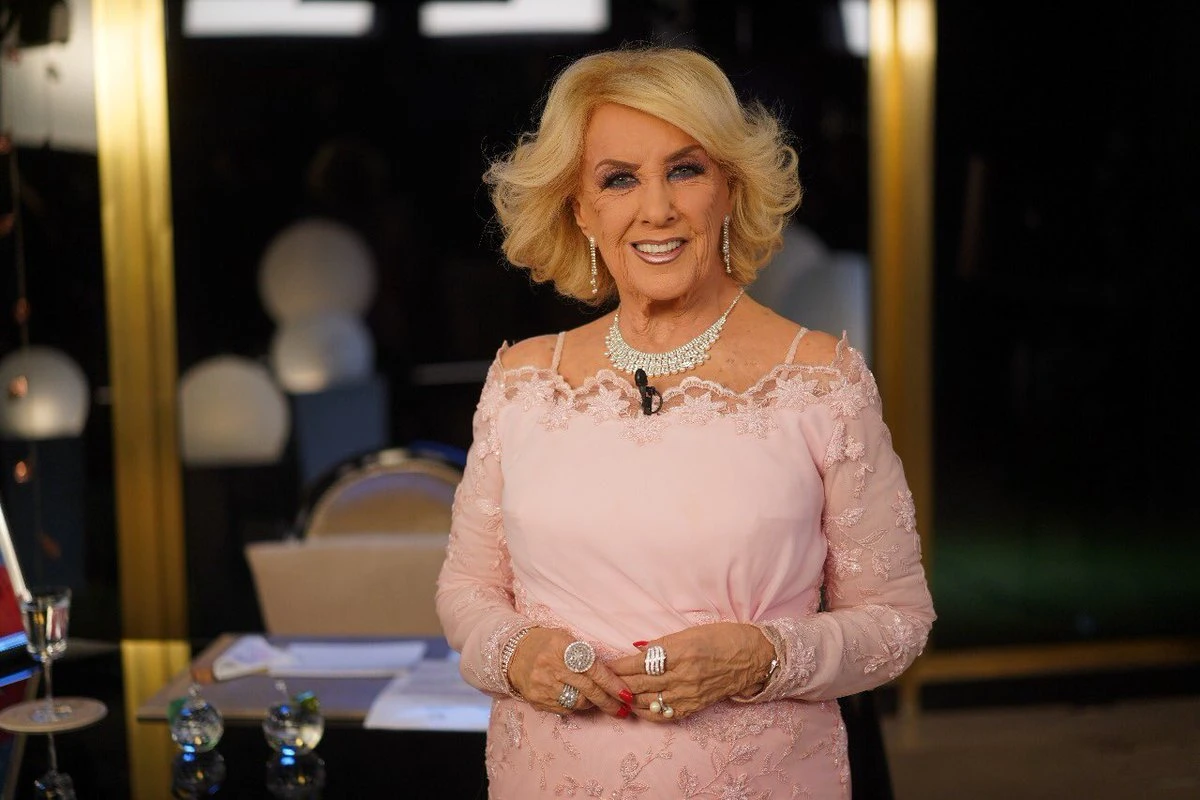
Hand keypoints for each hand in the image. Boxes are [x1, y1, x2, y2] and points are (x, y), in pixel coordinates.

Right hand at [507, 628, 632, 718]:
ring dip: (591, 703)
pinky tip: (576, 699)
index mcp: (563, 648)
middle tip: (623, 710)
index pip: (593, 669)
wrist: (513, 652)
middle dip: (609, 702)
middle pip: (588, 690)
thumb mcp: (566, 639)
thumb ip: (587, 654)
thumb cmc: (547, 643)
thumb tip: (614, 675)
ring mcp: (543, 686)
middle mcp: (552, 667)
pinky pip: (564, 709)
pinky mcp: (537, 700)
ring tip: (596, 700)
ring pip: (577, 703)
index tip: (626, 694)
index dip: (612, 683)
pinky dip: (574, 706)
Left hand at [607, 623, 774, 721]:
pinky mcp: (693, 707)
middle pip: (638, 683)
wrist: (751, 657)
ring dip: (626, 699)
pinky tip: (635, 707)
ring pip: (647, 701)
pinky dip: (645, 712)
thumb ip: (661, 644)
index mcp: (679, 650)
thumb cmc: (721, 638)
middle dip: (616, 683)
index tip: (603, 665)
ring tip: (611, 695)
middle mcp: (682, 674)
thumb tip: (636, 650)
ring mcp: (687, 693)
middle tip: (598, 681)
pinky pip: (663, 714)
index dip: (618, 665)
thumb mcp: (689, 632)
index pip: (638, 662)